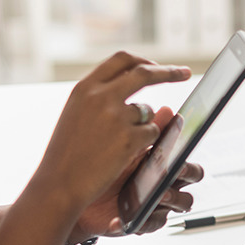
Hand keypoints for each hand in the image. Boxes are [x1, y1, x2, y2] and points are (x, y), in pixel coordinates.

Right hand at [32, 51, 191, 219]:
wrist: (59, 185)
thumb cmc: (67, 154)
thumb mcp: (76, 114)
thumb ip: (100, 96)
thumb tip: (135, 80)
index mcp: (85, 88)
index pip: (121, 60)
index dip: (144, 61)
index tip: (157, 66)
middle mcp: (101, 97)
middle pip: (145, 73)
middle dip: (169, 71)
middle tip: (186, 73)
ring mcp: (116, 116)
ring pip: (148, 111)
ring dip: (143, 125)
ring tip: (117, 145)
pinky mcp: (130, 138)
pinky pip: (152, 132)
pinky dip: (145, 142)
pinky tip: (123, 154)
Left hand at [68, 106, 205, 242]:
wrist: (74, 193)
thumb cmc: (101, 167)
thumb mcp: (124, 147)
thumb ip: (148, 131)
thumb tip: (167, 110)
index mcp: (164, 164)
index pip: (189, 163)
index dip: (188, 163)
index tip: (178, 159)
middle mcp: (166, 182)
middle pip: (193, 180)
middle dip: (186, 175)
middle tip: (172, 172)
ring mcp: (157, 202)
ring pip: (183, 203)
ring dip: (172, 198)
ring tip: (157, 195)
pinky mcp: (143, 221)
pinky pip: (153, 223)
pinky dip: (137, 222)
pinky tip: (119, 218)